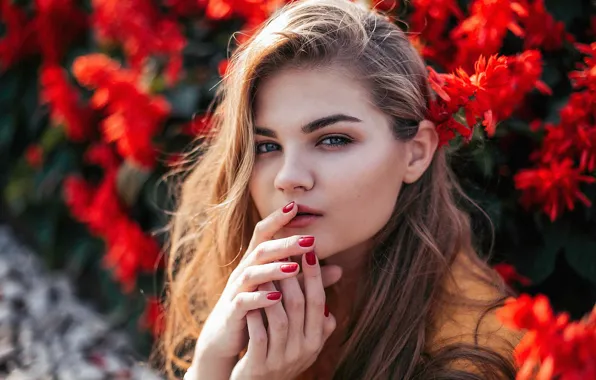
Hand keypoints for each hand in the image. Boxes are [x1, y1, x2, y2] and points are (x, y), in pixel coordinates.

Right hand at [187, 202, 341, 377]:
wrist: (225, 337)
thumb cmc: (258, 308)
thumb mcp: (284, 290)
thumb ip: (308, 279)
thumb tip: (340, 269)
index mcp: (255, 262)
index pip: (264, 234)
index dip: (277, 219)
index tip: (295, 205)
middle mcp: (244, 272)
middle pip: (262, 250)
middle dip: (285, 244)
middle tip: (309, 240)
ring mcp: (236, 290)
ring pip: (251, 273)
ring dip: (273, 270)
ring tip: (294, 268)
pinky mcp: (232, 311)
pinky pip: (243, 301)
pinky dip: (260, 298)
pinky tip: (276, 298)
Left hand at [229, 248, 335, 379]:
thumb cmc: (282, 357)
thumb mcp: (305, 341)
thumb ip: (318, 316)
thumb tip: (337, 283)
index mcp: (315, 341)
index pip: (318, 302)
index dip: (314, 276)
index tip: (309, 251)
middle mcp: (302, 350)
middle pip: (299, 306)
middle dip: (292, 277)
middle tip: (284, 252)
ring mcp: (281, 359)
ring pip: (279, 318)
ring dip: (272, 292)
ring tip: (265, 270)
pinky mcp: (259, 366)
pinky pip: (259, 335)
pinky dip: (255, 315)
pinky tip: (249, 299)